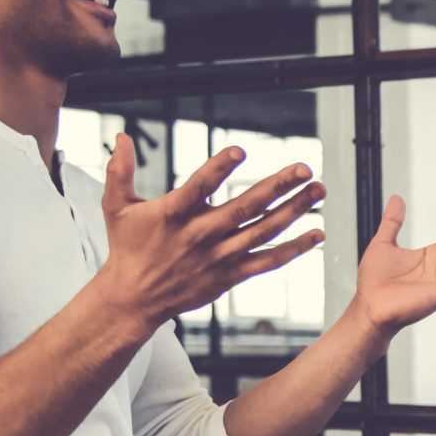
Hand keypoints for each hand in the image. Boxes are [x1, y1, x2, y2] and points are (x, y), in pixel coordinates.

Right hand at [95, 135, 324, 331]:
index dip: (217, 169)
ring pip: (263, 231)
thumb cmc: (127, 248)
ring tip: (318, 190)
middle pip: (245, 207)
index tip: (239, 151)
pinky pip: (268, 261)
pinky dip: (295, 249)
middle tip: (303, 168)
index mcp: (174, 214)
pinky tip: (317, 234)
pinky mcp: (231, 274)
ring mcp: (219, 256)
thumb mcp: (116, 207)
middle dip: (277, 186)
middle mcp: (201, 235)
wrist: (134, 298)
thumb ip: (119, 171)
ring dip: (295, 210)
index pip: (198, 187)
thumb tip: (121, 137)